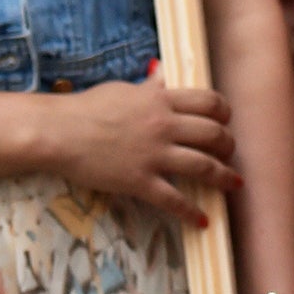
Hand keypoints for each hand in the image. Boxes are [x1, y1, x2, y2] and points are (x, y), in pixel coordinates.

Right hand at [44, 68, 238, 228]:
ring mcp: (154, 155)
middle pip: (213, 134)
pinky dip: (191, 212)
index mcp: (162, 101)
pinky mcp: (139, 181)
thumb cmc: (87, 107)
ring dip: (223, 176)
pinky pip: (173, 199)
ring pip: (203, 166)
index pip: (209, 102)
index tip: (226, 121)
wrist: (60, 132)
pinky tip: (203, 220)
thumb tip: (162, 72)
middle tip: (230, 152)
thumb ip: (150, 87)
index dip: (224, 113)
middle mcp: (164, 126)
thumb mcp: (125, 89)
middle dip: (228, 145)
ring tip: (233, 183)